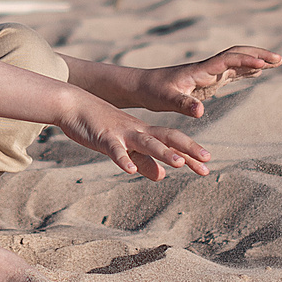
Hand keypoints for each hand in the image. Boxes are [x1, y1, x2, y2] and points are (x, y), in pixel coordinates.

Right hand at [57, 94, 211, 181]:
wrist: (73, 105)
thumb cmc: (100, 126)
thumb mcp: (125, 147)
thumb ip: (143, 161)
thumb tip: (162, 177)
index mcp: (144, 132)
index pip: (173, 142)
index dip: (190, 153)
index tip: (208, 166)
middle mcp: (137, 131)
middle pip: (168, 137)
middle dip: (187, 149)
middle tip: (206, 161)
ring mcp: (121, 133)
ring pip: (146, 142)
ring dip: (162, 153)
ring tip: (178, 165)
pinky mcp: (103, 138)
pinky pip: (114, 150)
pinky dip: (122, 159)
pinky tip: (130, 171)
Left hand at [129, 45, 281, 119]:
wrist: (143, 85)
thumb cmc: (153, 92)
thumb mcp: (166, 100)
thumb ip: (183, 105)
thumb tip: (201, 112)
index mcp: (200, 70)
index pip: (228, 60)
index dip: (246, 61)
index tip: (264, 65)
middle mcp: (208, 68)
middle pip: (237, 54)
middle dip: (259, 55)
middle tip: (280, 58)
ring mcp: (209, 73)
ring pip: (237, 61)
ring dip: (256, 60)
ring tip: (277, 62)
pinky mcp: (208, 80)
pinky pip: (232, 71)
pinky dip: (247, 70)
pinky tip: (257, 72)